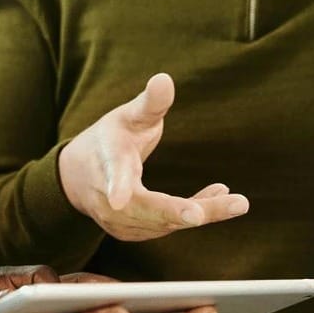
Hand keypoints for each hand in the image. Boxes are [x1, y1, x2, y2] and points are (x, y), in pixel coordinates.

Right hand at [58, 73, 248, 241]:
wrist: (77, 176)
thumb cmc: (109, 139)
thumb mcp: (126, 116)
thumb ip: (149, 103)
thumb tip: (164, 79)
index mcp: (106, 164)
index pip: (113, 176)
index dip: (118, 187)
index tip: (119, 200)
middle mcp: (109, 200)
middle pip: (149, 210)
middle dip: (186, 210)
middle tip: (227, 205)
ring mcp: (118, 221)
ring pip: (164, 223)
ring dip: (203, 212)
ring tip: (236, 202)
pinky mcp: (131, 233)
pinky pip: (166, 227)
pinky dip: (193, 214)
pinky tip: (217, 197)